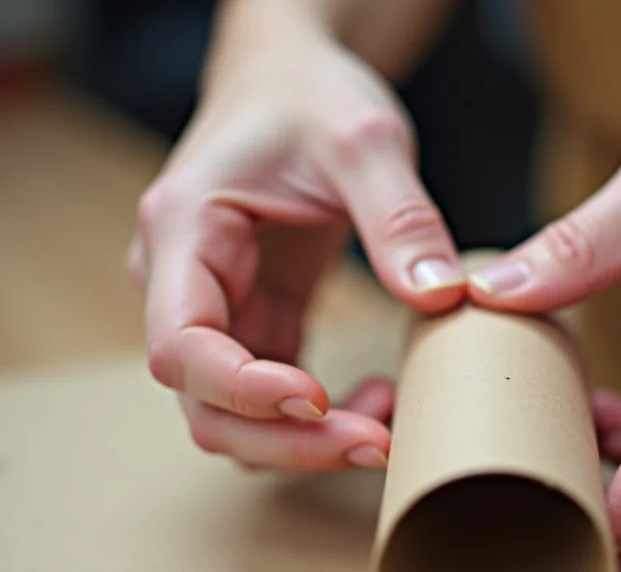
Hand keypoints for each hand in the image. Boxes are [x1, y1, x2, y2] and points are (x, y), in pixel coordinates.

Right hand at [129, 32, 464, 471]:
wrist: (292, 78)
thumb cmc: (310, 95)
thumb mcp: (365, 140)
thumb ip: (399, 217)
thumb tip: (440, 299)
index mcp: (183, 230)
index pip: (180, 345)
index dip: (241, 391)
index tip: (315, 400)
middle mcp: (182, 280)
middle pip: (205, 403)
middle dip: (285, 441)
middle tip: (375, 443)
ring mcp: (216, 308)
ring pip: (234, 416)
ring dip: (304, 441)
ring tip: (385, 426)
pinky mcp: (257, 320)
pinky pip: (274, 397)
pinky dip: (320, 418)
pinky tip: (377, 400)